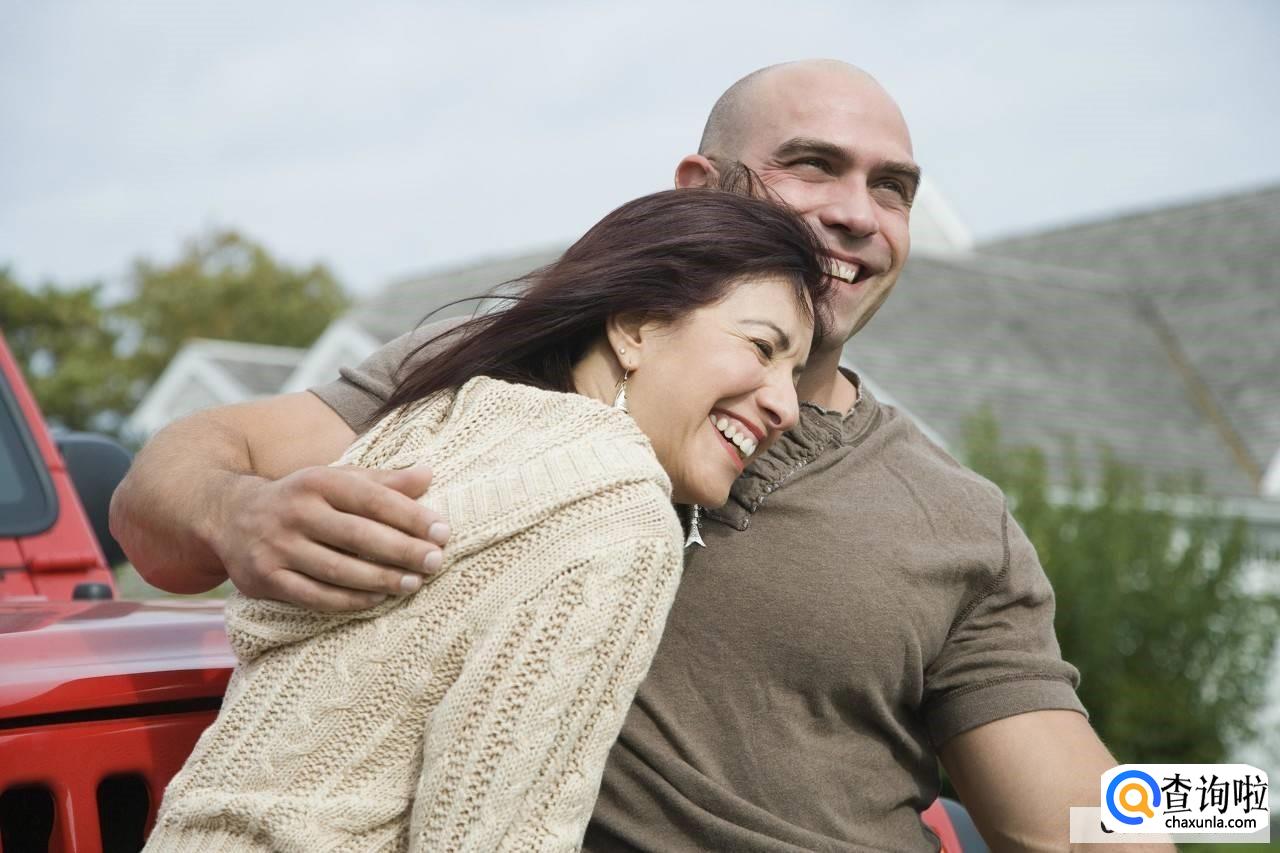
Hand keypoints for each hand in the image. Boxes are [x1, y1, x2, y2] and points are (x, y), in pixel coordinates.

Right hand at [209, 464, 449, 610]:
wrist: (227, 514)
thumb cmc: (300, 498)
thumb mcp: (335, 481)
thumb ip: (382, 482)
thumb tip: (429, 474)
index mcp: (317, 481)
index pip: (371, 499)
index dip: (410, 516)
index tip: (443, 531)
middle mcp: (295, 511)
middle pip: (358, 535)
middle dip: (402, 550)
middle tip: (436, 561)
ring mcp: (277, 547)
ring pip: (338, 569)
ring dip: (381, 579)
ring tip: (415, 583)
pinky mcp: (265, 579)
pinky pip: (315, 596)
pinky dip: (350, 600)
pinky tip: (378, 599)